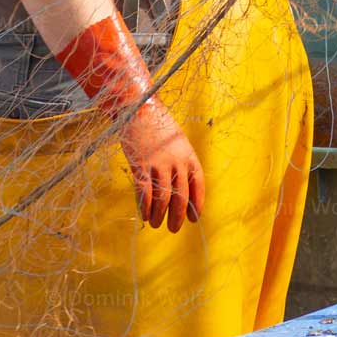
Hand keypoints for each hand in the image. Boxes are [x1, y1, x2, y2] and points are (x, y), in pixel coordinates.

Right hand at [118, 97, 205, 230]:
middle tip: (173, 228)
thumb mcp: (177, 141)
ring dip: (159, 215)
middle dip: (177, 216)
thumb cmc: (157, 125)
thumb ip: (181, 161)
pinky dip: (144, 207)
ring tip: (156, 223)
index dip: (197, 204)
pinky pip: (144, 193)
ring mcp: (158, 164)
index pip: (198, 185)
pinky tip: (144, 215)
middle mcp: (176, 161)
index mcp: (189, 155)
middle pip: (180, 196)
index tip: (193, 218)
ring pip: (162, 198)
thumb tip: (181, 187)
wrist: (138, 108)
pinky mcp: (140, 166)